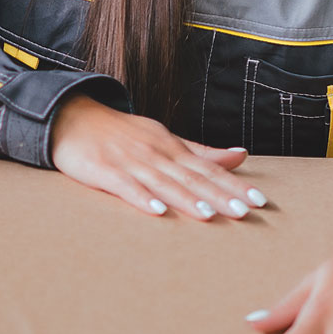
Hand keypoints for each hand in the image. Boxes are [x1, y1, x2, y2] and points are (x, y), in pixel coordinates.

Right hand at [48, 95, 267, 219]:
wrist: (72, 117)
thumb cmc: (120, 133)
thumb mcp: (163, 138)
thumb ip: (200, 151)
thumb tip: (241, 155)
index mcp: (170, 147)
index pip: (208, 168)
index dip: (234, 184)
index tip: (260, 201)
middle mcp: (154, 153)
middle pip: (191, 177)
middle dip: (219, 195)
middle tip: (245, 212)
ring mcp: (128, 161)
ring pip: (162, 182)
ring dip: (186, 199)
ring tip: (210, 215)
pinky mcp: (103, 170)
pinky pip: (124, 186)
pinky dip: (141, 198)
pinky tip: (157, 212)